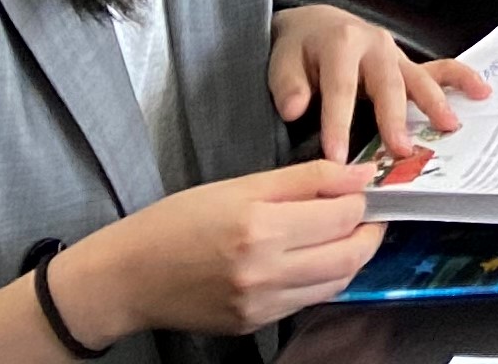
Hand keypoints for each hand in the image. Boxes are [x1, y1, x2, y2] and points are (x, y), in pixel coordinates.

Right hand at [56, 161, 382, 335]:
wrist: (127, 278)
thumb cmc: (177, 223)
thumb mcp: (240, 185)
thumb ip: (306, 179)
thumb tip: (358, 174)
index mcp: (261, 229)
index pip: (343, 215)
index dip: (360, 198)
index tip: (360, 187)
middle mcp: (265, 273)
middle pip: (351, 256)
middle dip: (370, 231)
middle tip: (366, 213)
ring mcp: (261, 305)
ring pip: (336, 283)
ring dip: (350, 257)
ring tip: (341, 234)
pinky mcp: (255, 324)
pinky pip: (307, 301)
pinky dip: (321, 279)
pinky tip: (311, 259)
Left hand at [267, 4, 486, 166]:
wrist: (314, 25)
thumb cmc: (296, 49)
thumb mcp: (280, 62)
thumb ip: (287, 85)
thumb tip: (296, 109)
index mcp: (341, 44)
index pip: (341, 89)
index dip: (338, 125)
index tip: (336, 159)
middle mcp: (374, 44)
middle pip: (387, 84)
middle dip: (394, 118)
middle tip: (400, 149)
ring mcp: (395, 53)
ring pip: (417, 78)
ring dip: (434, 103)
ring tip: (449, 127)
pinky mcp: (406, 62)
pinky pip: (438, 68)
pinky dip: (461, 79)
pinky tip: (481, 91)